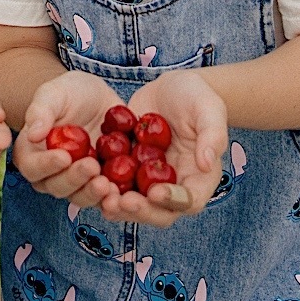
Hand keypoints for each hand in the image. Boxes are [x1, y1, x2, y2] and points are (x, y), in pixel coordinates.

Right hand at [14, 71, 110, 210]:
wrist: (100, 99)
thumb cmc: (70, 92)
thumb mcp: (54, 93)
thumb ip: (41, 110)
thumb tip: (33, 134)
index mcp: (32, 153)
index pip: (32, 166)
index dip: (46, 165)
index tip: (64, 156)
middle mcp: (51, 174)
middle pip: (57, 187)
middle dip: (74, 179)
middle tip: (92, 167)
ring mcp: (77, 182)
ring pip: (80, 197)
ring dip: (92, 194)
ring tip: (107, 183)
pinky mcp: (101, 184)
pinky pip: (105, 199)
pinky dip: (112, 200)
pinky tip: (122, 194)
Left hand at [96, 71, 226, 228]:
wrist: (171, 88)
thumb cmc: (197, 97)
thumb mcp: (209, 109)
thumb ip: (212, 135)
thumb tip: (207, 163)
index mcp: (199, 179)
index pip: (188, 201)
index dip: (172, 201)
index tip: (154, 193)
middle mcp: (173, 187)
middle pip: (158, 213)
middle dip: (140, 211)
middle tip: (121, 201)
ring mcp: (149, 181)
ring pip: (133, 204)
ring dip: (117, 205)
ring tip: (101, 194)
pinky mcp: (128, 170)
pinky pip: (114, 184)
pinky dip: (101, 186)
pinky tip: (86, 177)